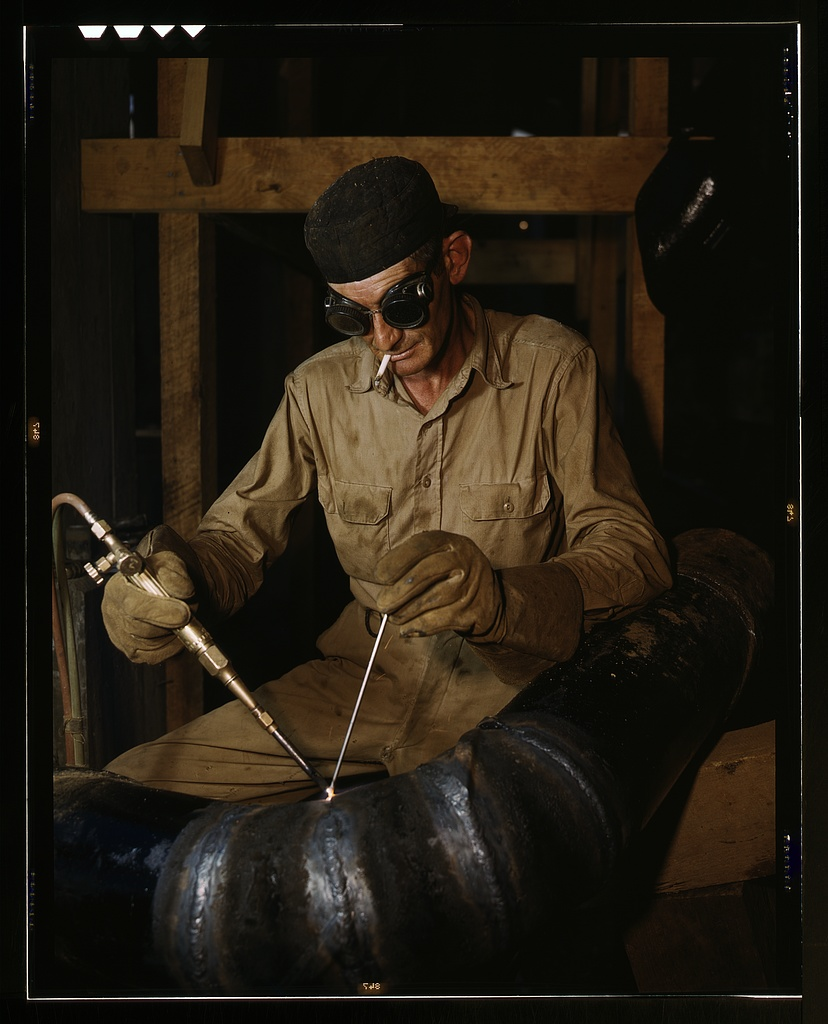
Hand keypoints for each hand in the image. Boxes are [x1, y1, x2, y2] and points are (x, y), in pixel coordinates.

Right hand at [102, 544, 195, 664]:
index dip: (159, 610)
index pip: (133, 604)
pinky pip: (154, 656)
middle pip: (140, 628)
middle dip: (169, 623)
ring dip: (171, 633)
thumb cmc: (163, 576)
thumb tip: (181, 591)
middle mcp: (113, 612)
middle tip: (187, 614)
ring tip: (177, 617)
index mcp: (117, 587)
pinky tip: (172, 630)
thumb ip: (175, 574)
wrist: (165, 590)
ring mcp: (119, 635)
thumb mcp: (170, 564)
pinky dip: (170, 646)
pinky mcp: (131, 652)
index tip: (183, 612)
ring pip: (149, 644)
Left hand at [375, 531, 504, 638]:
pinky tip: (406, 630)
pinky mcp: (471, 611)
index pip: (420, 545)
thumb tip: (382, 586)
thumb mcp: (437, 557)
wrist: (489, 599)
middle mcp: (463, 559)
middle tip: (382, 604)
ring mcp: (469, 586)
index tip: (379, 576)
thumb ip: (412, 564)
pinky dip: (419, 627)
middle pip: (425, 573)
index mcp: (449, 541)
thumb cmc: (450, 575)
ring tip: (393, 617)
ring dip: (406, 612)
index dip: (396, 560)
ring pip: (432, 599)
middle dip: (399, 591)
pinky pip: (440, 621)